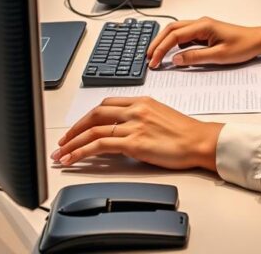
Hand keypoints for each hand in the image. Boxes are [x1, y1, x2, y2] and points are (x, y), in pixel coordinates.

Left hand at [51, 97, 222, 171]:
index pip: (105, 104)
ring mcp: (133, 125)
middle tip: (63, 141)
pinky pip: (100, 145)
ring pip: (93, 129)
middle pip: (95, 114)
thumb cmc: (184, 132)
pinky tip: (74, 159)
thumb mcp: (159, 116)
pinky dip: (82, 152)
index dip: (87, 116)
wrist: (198, 141)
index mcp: (141, 101)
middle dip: (74, 128)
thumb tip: (122, 132)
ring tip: (61, 153)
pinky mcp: (134, 142)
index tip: (77, 127)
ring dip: (73, 142)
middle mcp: (135, 109)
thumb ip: (139, 119)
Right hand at [147, 16, 260, 68]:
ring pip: (176, 30)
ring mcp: (202, 27)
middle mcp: (200, 23)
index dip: (161, 48)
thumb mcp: (219, 56)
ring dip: (164, 41)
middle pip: (171, 29)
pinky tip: (171, 53)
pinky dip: (174, 43)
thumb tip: (175, 60)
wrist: (258, 40)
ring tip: (155, 55)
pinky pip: (185, 35)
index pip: (174, 35)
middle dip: (157, 42)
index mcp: (203, 25)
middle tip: (148, 57)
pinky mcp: (205, 32)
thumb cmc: (243, 46)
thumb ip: (196, 57)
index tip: (154, 61)